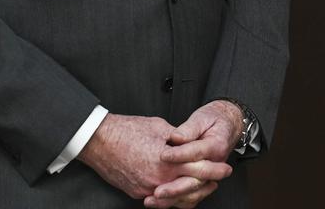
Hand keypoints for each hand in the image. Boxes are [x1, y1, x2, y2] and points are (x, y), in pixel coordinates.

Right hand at [78, 113, 231, 201]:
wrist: (99, 141)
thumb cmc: (127, 131)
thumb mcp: (160, 127)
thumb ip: (179, 138)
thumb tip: (190, 142)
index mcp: (167, 161)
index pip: (200, 170)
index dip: (215, 169)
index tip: (225, 167)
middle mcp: (158, 179)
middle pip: (191, 187)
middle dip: (208, 184)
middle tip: (218, 179)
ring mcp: (146, 189)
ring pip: (176, 198)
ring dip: (191, 192)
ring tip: (203, 185)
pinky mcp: (137, 192)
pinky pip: (160, 198)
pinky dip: (172, 195)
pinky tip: (180, 188)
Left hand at [146, 100, 242, 207]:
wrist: (227, 124)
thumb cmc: (214, 119)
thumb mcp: (203, 117)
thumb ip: (189, 128)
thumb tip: (176, 137)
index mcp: (216, 145)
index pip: (196, 152)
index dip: (178, 155)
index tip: (162, 156)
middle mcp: (215, 163)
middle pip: (196, 180)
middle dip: (175, 188)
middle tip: (157, 191)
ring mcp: (210, 174)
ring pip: (194, 192)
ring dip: (174, 198)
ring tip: (154, 199)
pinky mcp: (204, 179)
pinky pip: (192, 195)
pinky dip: (177, 200)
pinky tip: (161, 202)